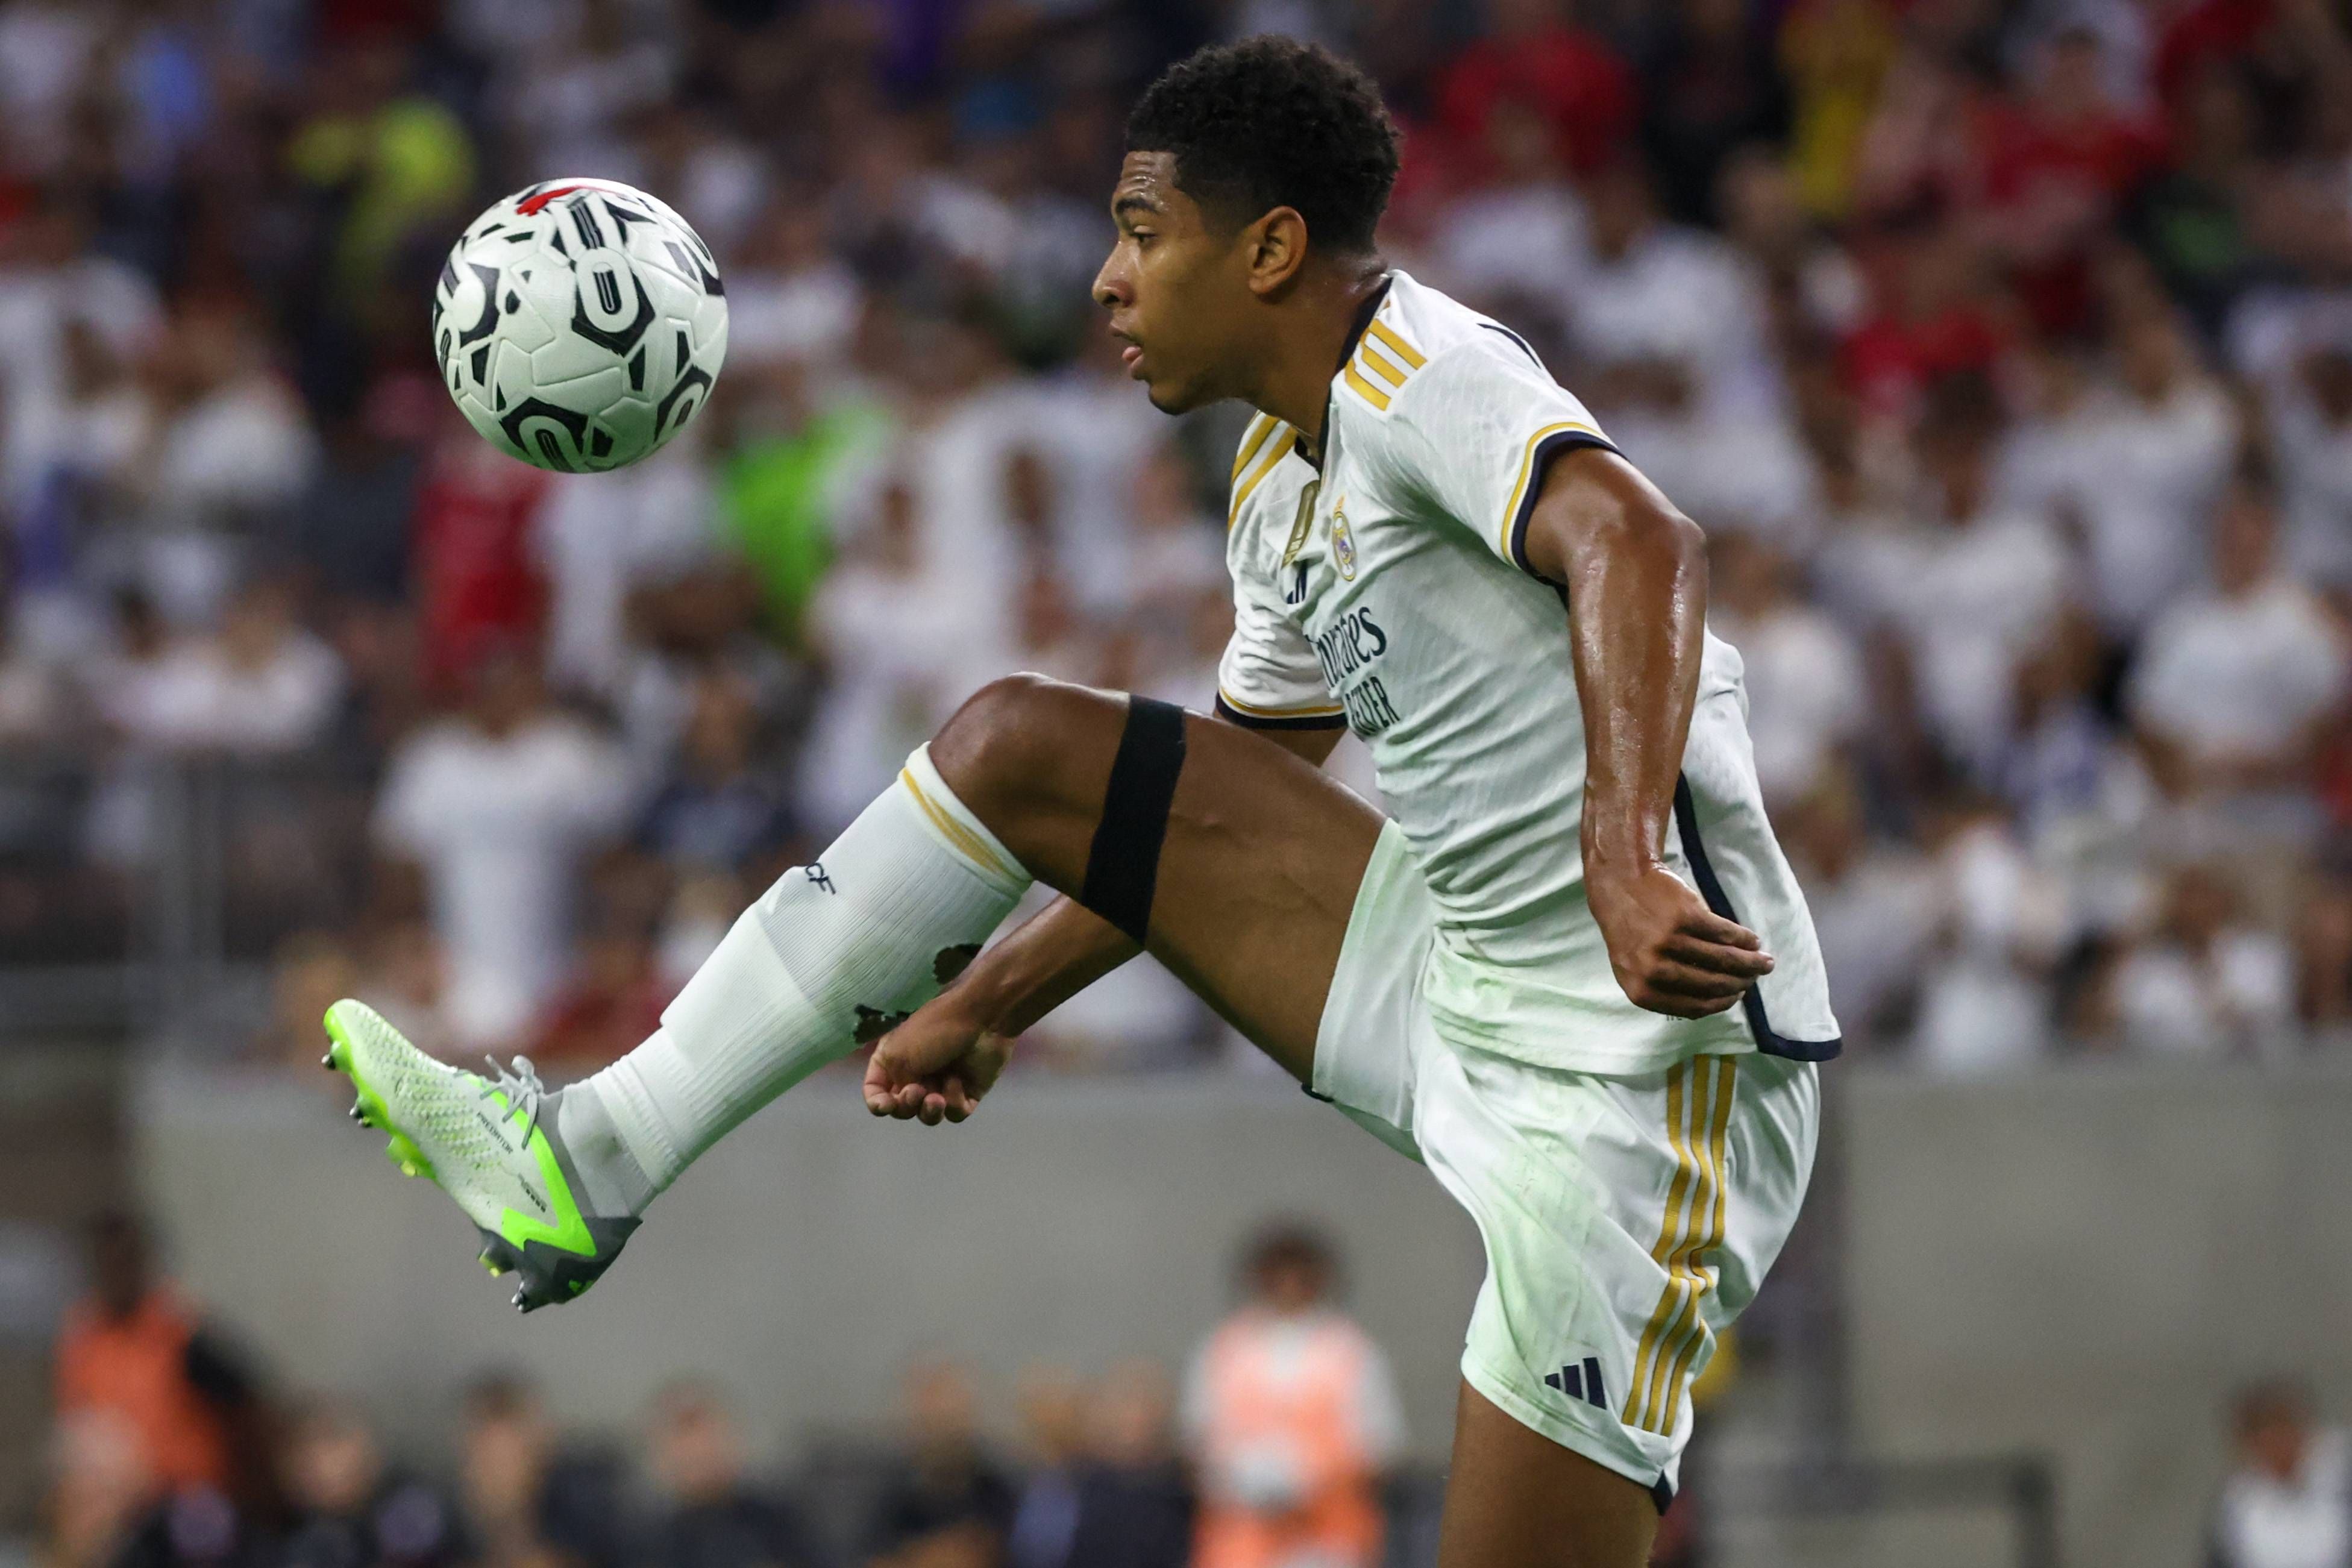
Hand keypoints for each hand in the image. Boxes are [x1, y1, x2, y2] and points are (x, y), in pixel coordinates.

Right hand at [862, 991, 1013, 1125]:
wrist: (984, 1020)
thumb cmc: (936, 1030)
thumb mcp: (899, 1054)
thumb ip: (892, 1084)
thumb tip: (907, 1098)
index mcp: (894, 1058)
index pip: (875, 1090)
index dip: (876, 1104)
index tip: (884, 1106)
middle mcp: (917, 1073)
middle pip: (902, 1108)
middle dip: (906, 1106)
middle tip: (917, 1091)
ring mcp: (943, 1083)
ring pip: (928, 1115)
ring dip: (929, 1111)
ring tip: (936, 1099)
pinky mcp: (968, 1092)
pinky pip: (955, 1113)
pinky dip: (954, 1102)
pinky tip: (958, 1082)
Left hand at [1586, 861, 1772, 1018]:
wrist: (1620, 885)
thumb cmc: (1633, 931)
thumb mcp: (1637, 969)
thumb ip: (1668, 989)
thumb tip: (1719, 999)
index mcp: (1641, 990)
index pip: (1693, 1007)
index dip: (1722, 1003)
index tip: (1737, 996)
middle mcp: (1654, 970)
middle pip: (1712, 983)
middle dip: (1741, 982)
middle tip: (1756, 977)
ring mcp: (1669, 942)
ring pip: (1723, 959)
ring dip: (1750, 962)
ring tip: (1764, 962)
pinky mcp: (1685, 916)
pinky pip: (1724, 933)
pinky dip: (1743, 939)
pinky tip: (1752, 941)